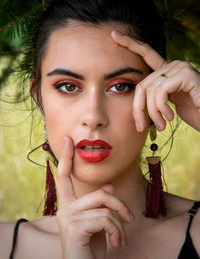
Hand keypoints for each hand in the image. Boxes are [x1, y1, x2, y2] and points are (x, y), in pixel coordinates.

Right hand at [56, 136, 133, 258]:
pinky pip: (106, 219)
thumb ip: (100, 204)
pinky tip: (116, 244)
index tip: (68, 139)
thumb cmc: (91, 248)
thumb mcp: (99, 224)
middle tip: (131, 219)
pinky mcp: (75, 227)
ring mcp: (67, 218)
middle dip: (120, 206)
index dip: (67, 157)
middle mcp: (64, 209)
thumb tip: (109, 187)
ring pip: (106, 206)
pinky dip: (117, 232)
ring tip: (122, 238)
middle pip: (100, 193)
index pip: (65, 176)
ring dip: (120, 223)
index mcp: (68, 205)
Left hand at [111, 31, 199, 131]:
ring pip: (150, 90)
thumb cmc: (193, 113)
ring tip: (161, 125)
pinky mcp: (186, 75)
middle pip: (142, 84)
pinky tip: (170, 117)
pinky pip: (160, 91)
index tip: (114, 34)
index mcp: (167, 71)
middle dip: (138, 108)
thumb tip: (135, 108)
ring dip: (152, 112)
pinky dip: (161, 108)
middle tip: (141, 126)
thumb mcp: (168, 105)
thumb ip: (154, 98)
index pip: (146, 53)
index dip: (130, 43)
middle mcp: (173, 65)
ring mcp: (180, 68)